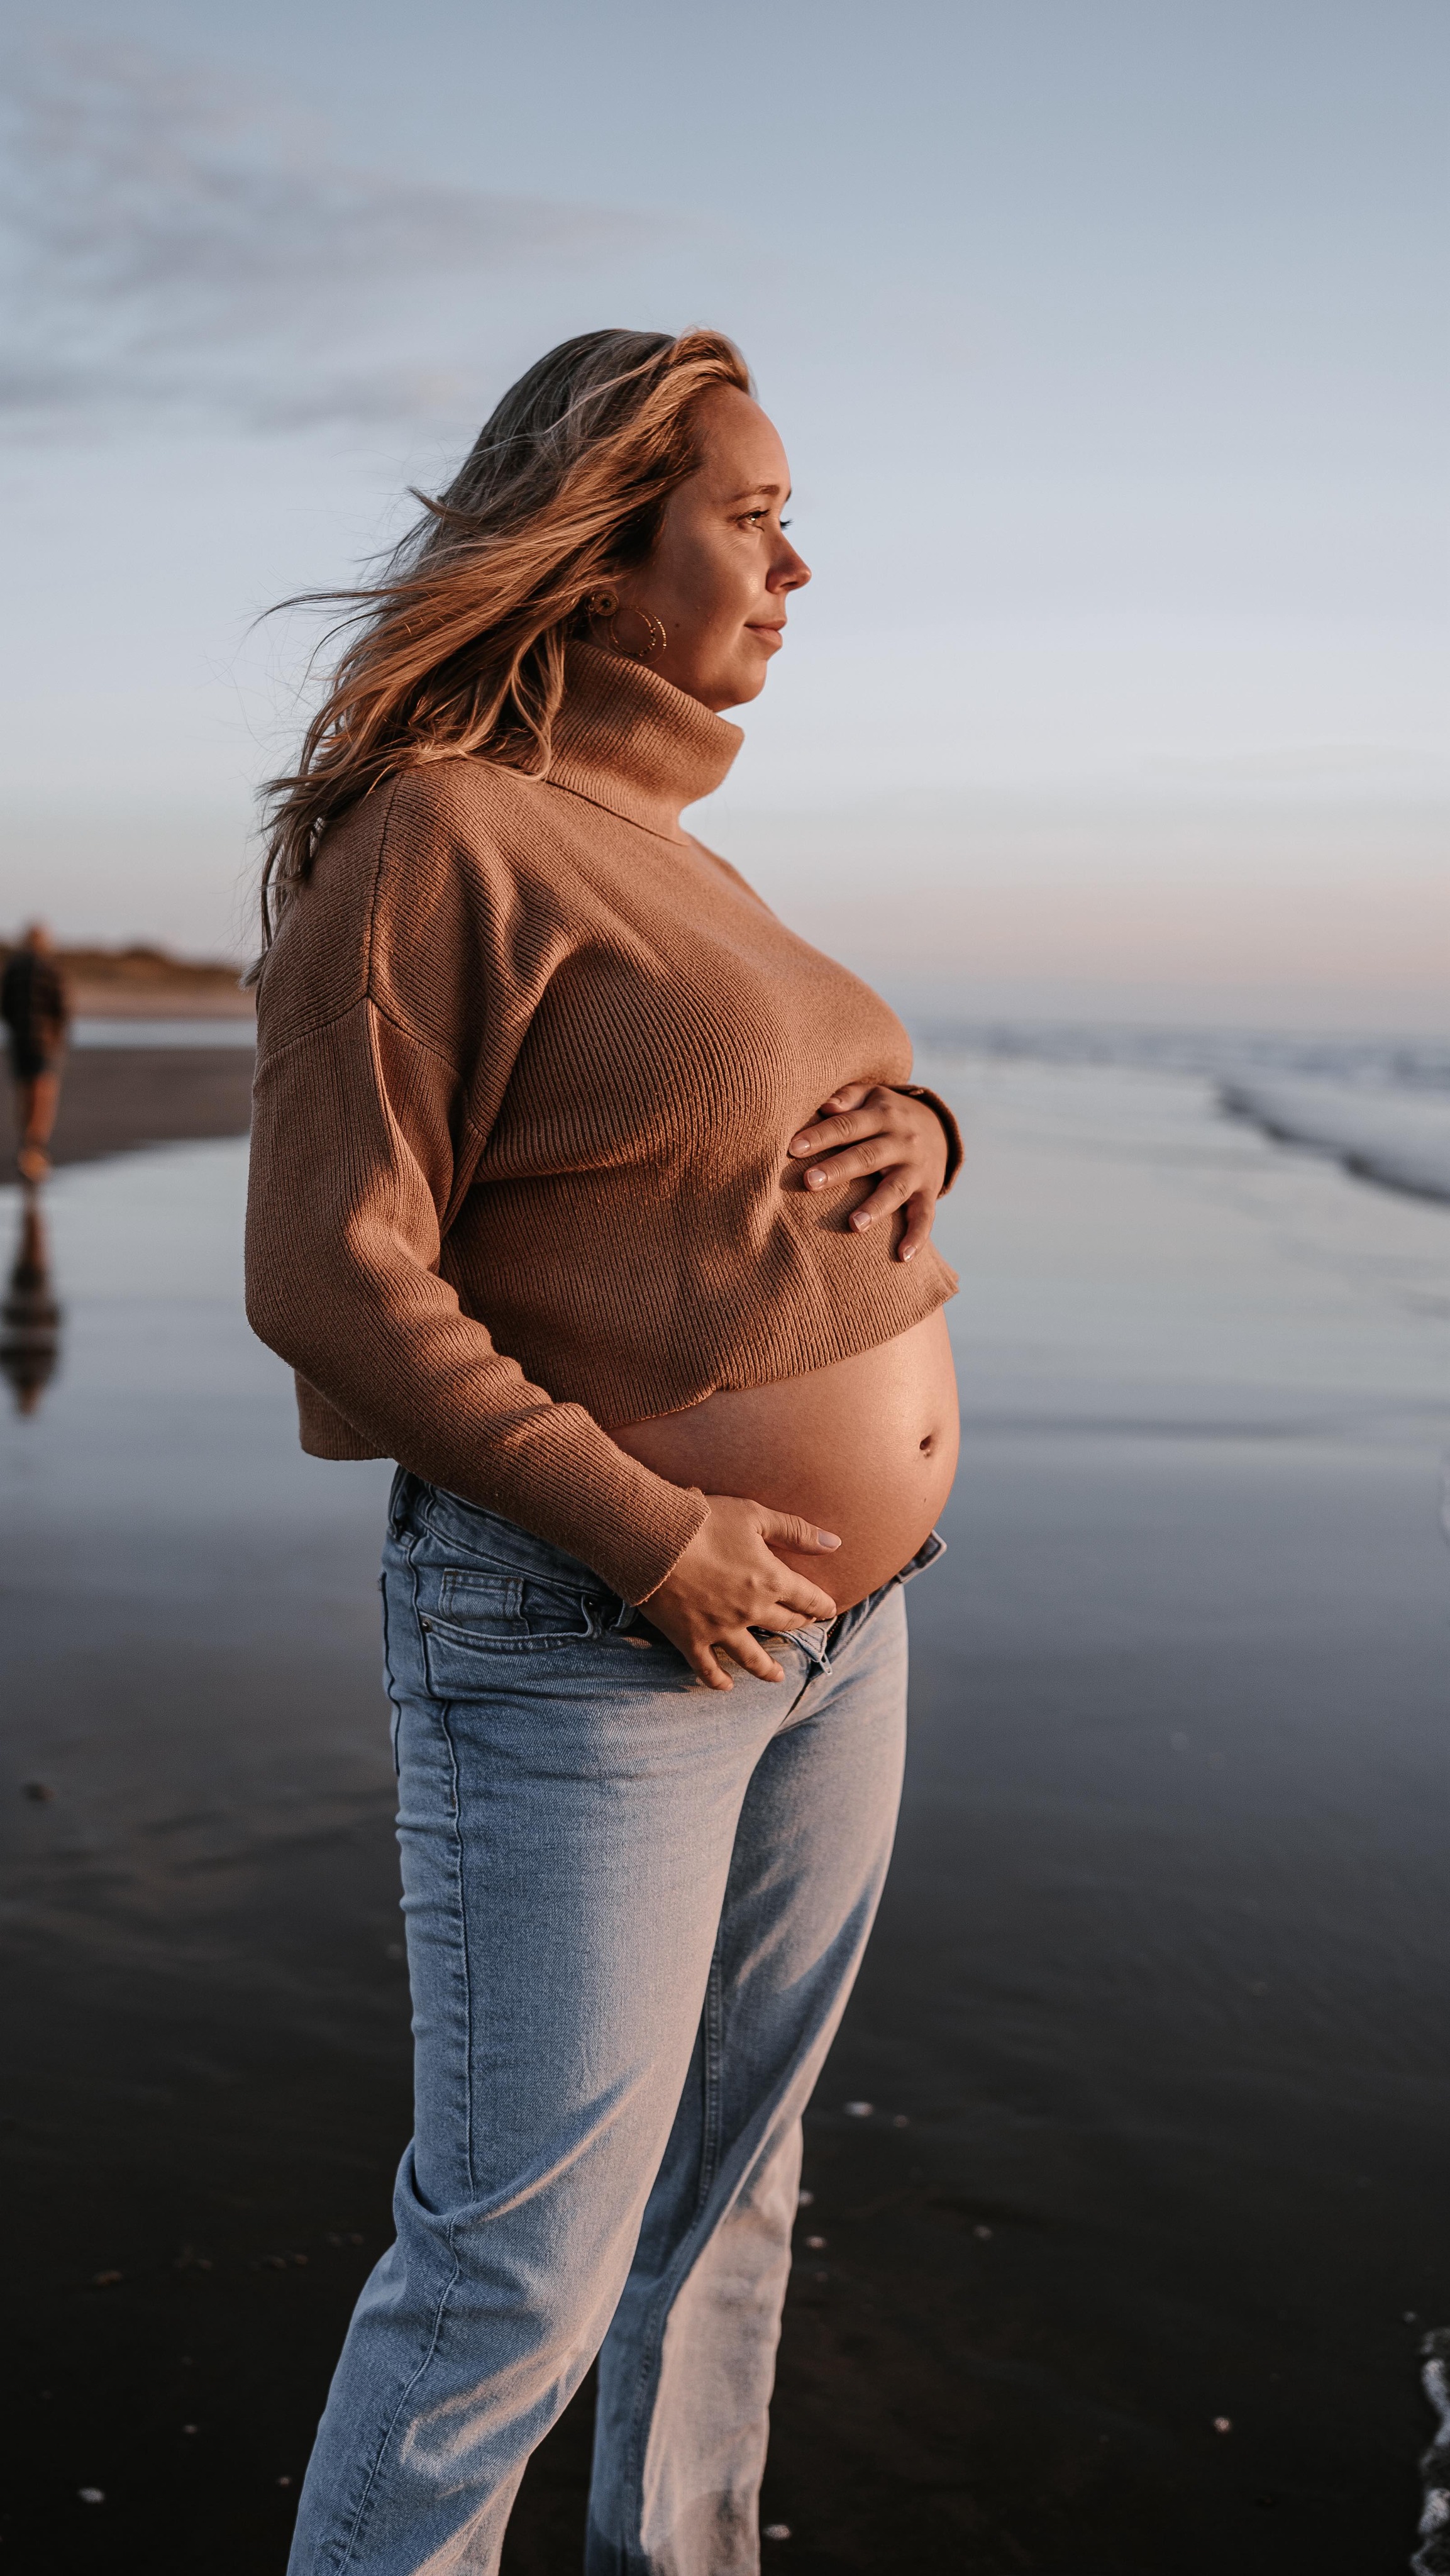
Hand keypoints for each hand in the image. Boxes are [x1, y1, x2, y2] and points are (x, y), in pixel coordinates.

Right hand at [642, 1496, 841, 1690]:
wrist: (653, 1538)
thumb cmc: (704, 1521)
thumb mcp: (755, 1516)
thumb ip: (796, 1531)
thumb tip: (835, 1545)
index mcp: (770, 1579)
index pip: (807, 1598)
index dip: (821, 1605)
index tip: (829, 1610)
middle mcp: (750, 1610)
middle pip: (784, 1623)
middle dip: (798, 1624)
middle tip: (803, 1626)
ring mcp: (721, 1629)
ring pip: (752, 1657)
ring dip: (768, 1669)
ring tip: (778, 1677)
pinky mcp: (691, 1639)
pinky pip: (708, 1668)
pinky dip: (718, 1680)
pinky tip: (726, 1685)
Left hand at [787, 1082, 947, 1261]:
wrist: (938, 1126)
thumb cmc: (886, 1113)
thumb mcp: (871, 1095)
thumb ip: (848, 1096)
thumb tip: (825, 1105)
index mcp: (882, 1115)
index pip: (847, 1125)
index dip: (820, 1136)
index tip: (792, 1148)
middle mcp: (902, 1141)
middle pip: (868, 1156)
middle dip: (839, 1169)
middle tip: (810, 1182)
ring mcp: (916, 1168)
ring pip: (895, 1188)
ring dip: (876, 1207)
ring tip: (854, 1225)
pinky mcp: (928, 1191)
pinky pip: (925, 1216)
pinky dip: (917, 1237)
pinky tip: (903, 1257)